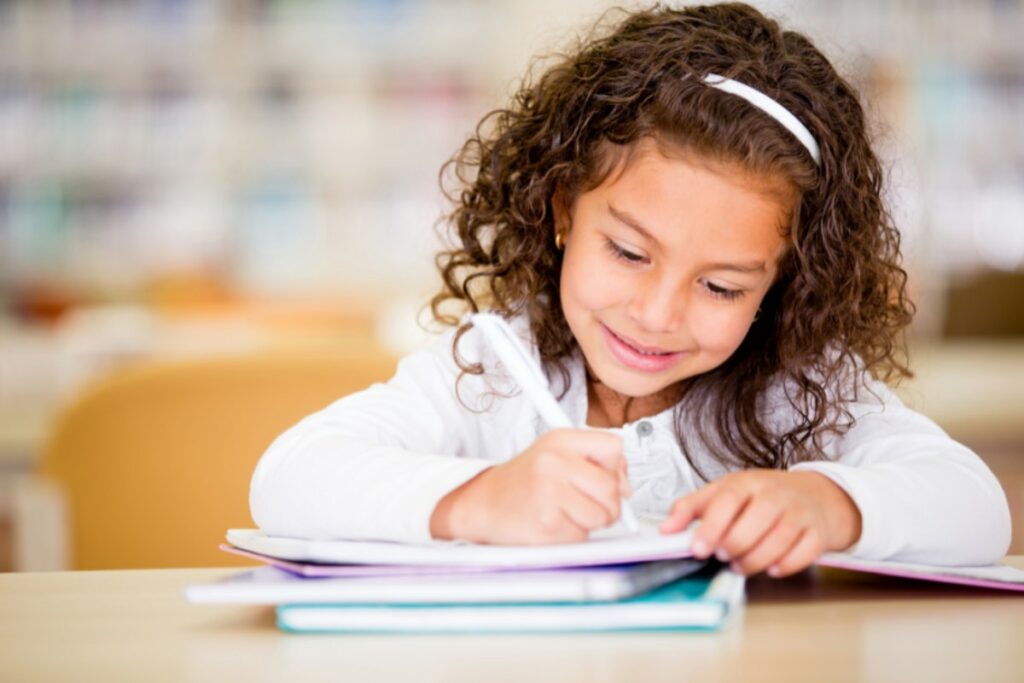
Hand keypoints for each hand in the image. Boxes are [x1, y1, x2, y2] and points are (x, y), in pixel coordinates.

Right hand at [430, 429, 630, 544]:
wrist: (485, 502)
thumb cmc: (525, 480)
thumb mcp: (556, 454)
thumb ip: (595, 462)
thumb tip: (626, 487)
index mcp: (560, 440)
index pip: (614, 447)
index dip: (616, 469)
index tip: (603, 478)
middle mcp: (554, 462)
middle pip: (612, 487)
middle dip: (609, 504)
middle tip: (589, 505)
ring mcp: (549, 492)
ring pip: (602, 515)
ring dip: (591, 522)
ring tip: (567, 513)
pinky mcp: (547, 523)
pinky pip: (582, 535)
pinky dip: (573, 535)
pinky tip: (554, 523)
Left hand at [659, 470, 861, 576]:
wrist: (813, 495)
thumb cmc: (762, 496)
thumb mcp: (724, 492)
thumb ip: (691, 508)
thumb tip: (665, 529)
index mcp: (747, 483)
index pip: (728, 499)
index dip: (711, 526)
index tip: (698, 549)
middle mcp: (775, 495)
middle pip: (755, 521)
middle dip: (734, 546)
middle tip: (721, 556)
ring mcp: (799, 513)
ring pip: (779, 539)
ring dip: (755, 560)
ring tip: (739, 566)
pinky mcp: (817, 533)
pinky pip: (805, 552)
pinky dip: (787, 565)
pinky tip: (772, 568)